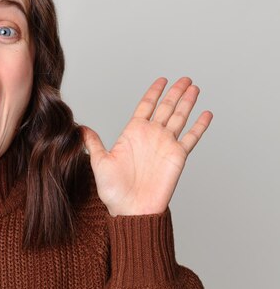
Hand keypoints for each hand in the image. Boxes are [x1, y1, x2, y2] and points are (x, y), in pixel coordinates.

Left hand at [82, 77, 212, 215]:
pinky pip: (191, 137)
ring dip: (188, 102)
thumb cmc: (114, 191)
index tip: (162, 80)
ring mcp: (165, 144)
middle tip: (185, 78)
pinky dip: (199, 126)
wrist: (131, 210)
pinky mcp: (177, 156)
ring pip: (180, 117)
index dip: (154, 92)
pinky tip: (206, 113)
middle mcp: (151, 136)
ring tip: (194, 87)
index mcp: (133, 133)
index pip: (146, 106)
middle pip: (166, 107)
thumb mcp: (99, 162)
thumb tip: (80, 128)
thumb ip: (94, 143)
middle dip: (175, 92)